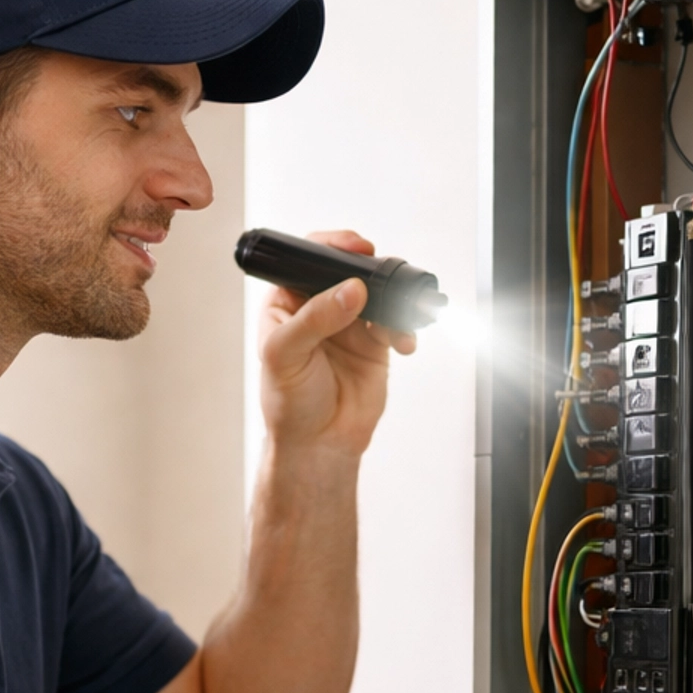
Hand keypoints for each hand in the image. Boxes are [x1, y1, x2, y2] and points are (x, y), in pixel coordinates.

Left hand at [258, 229, 415, 462]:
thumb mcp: (285, 356)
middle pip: (350, 270)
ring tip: (396, 322)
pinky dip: (406, 326)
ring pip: (379, 293)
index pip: (309, 258)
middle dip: (372, 273)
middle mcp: (319, 306)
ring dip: (394, 300)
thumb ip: (314, 319)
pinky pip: (397, 321)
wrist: (319, 446)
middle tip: (384, 282)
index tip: (355, 248)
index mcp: (288, 301)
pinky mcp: (375, 343)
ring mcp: (350, 323)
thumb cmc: (288, 405)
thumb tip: (349, 290)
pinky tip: (403, 341)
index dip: (332, 247)